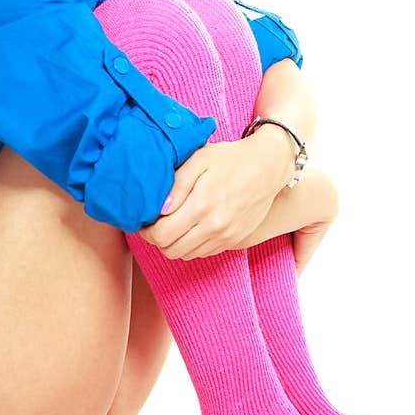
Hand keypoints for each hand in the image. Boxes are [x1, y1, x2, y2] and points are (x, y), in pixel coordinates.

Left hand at [139, 139, 280, 260]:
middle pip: (171, 250)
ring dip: (175, 243)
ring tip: (174, 223)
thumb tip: (159, 209)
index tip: (146, 220)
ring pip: (186, 255)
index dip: (147, 230)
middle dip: (158, 239)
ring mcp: (226, 236)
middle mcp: (214, 227)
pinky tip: (192, 226)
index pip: (161, 235)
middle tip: (157, 222)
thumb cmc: (231, 159)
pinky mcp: (235, 240)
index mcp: (202, 206)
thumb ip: (177, 185)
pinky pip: (203, 253)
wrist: (269, 166)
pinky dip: (192, 244)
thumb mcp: (199, 160)